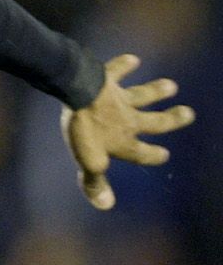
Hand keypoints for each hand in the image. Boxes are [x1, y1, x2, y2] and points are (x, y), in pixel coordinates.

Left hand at [61, 54, 193, 209]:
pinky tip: (133, 59)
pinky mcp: (106, 78)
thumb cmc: (83, 128)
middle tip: (189, 113)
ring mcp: (118, 97)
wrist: (77, 91)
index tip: (164, 154)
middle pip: (153, 121)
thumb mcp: (89, 160)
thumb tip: (106, 205)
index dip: (152, 155)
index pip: (142, 152)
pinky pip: (117, 71)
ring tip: (171, 86)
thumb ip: (95, 182)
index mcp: (123, 141)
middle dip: (171, 119)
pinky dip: (124, 66)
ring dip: (156, 91)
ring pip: (142, 94)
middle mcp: (127, 119)